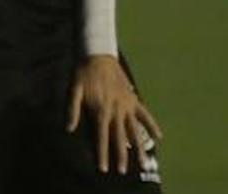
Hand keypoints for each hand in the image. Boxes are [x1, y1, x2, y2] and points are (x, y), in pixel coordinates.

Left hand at [68, 55, 161, 174]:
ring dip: (138, 147)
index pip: (101, 137)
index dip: (102, 153)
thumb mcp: (73, 90)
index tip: (103, 167)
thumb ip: (72, 110)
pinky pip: (145, 114)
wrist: (98, 55)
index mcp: (100, 109)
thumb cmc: (83, 74)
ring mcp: (127, 105)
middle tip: (122, 171)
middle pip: (119, 137)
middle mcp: (116, 110)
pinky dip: (152, 125)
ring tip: (142, 162)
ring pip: (134, 130)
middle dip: (120, 155)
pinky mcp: (133, 99)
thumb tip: (68, 129)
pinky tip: (159, 137)